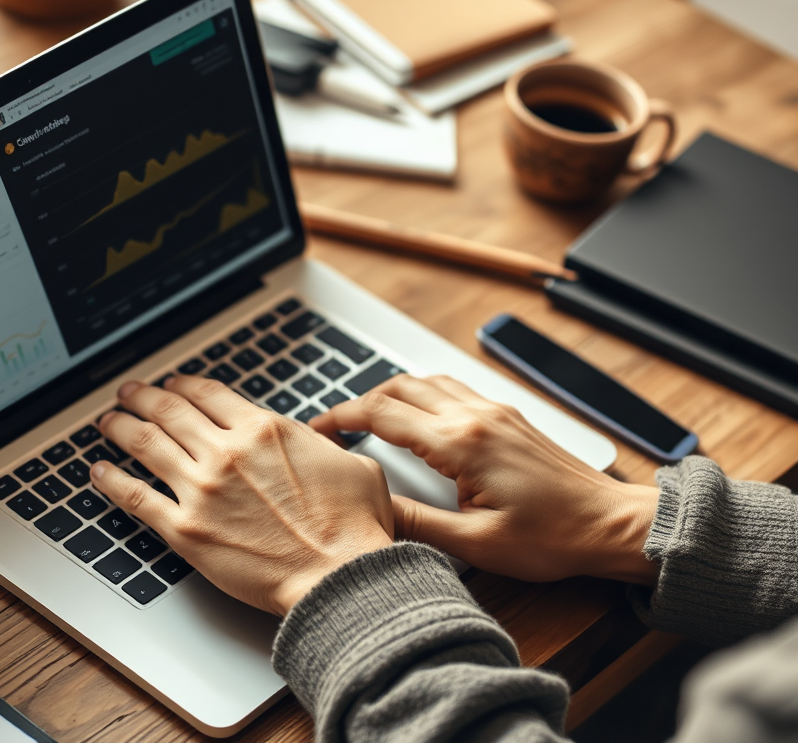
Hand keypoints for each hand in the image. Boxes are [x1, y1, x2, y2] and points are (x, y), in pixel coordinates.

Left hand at [90, 375, 392, 615]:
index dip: (183, 385)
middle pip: (168, 411)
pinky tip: (98, 472)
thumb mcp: (352, 464)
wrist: (339, 576)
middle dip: (142, 397)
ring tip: (107, 422)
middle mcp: (226, 452)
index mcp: (263, 430)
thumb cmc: (352, 527)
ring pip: (145, 445)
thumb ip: (321, 445)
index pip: (208, 393)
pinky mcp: (186, 530)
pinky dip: (111, 481)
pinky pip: (136, 498)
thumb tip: (315, 441)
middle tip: (127, 393)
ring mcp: (201, 490)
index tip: (172, 386)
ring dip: (120, 428)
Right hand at [310, 375, 658, 585]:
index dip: (340, 418)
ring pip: (426, 381)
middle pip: (399, 387)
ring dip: (390, 393)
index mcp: (461, 443)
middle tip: (335, 427)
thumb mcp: (476, 543)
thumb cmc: (552, 538)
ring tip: (366, 419)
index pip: (383, 415)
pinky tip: (416, 414)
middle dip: (359, 402)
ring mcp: (494, 410)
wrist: (608, 523)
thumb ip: (417, 524)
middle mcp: (476, 416)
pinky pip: (452, 388)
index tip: (316, 429)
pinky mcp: (507, 415)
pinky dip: (421, 393)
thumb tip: (370, 511)